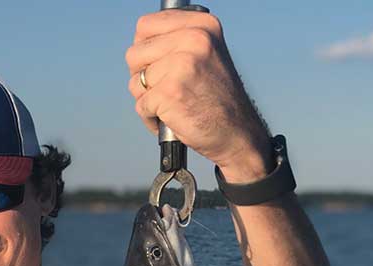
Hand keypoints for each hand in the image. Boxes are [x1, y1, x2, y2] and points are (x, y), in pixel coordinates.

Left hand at [126, 10, 272, 182]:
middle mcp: (193, 39)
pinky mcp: (170, 92)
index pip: (146, 26)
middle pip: (135, 54)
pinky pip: (141, 105)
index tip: (155, 65)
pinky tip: (169, 119)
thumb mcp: (205, 55)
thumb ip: (177, 41)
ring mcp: (181, 65)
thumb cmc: (217, 100)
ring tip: (168, 106)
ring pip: (136, 81)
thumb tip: (141, 43)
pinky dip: (150, 118)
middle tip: (161, 90)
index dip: (143, 50)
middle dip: (141, 77)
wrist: (237, 133)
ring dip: (146, 100)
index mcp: (201, 25)